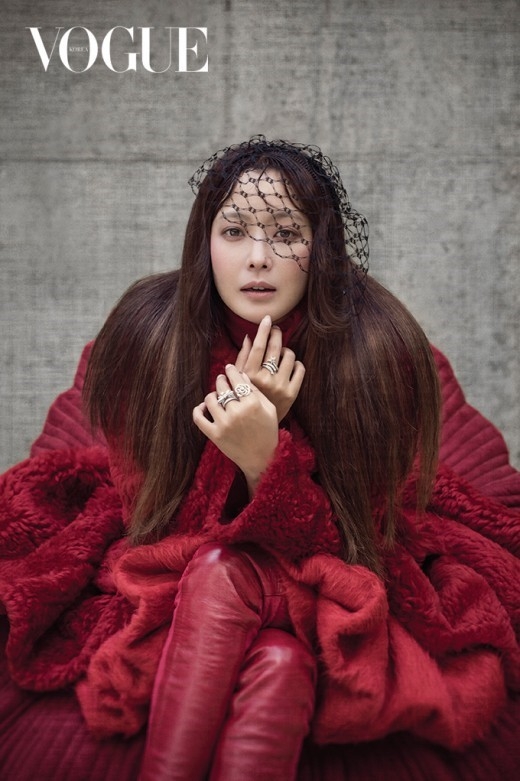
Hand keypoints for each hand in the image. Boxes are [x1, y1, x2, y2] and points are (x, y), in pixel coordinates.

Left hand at [193, 365, 278, 496]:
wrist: (262, 459)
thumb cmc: (268, 432)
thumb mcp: (270, 410)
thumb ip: (256, 392)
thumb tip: (241, 375)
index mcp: (252, 404)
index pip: (237, 380)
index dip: (232, 371)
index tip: (229, 368)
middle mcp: (237, 412)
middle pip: (222, 387)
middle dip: (221, 380)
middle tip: (222, 379)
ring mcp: (224, 424)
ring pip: (210, 399)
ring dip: (213, 395)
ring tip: (216, 395)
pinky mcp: (214, 435)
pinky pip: (199, 418)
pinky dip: (198, 410)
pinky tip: (203, 407)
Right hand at [235, 315, 304, 421]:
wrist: (258, 425)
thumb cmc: (247, 397)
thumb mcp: (239, 379)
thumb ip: (243, 357)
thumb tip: (249, 336)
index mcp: (249, 376)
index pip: (258, 346)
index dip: (263, 330)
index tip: (267, 318)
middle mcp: (265, 380)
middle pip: (275, 347)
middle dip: (277, 333)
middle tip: (276, 330)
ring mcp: (280, 387)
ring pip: (289, 355)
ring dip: (286, 350)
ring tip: (280, 354)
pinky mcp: (292, 393)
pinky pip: (300, 368)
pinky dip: (296, 363)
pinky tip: (289, 366)